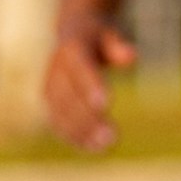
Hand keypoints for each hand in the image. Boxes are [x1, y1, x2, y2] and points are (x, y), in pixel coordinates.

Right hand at [44, 10, 135, 153]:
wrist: (70, 34)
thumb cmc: (97, 37)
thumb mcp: (109, 35)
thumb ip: (117, 46)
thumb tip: (132, 57)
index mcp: (71, 49)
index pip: (79, 68)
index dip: (91, 86)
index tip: (106, 105)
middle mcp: (55, 69)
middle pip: (69, 96)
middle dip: (87, 118)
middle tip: (111, 137)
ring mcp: (49, 86)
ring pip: (60, 112)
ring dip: (79, 131)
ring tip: (103, 146)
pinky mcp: (50, 101)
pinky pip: (57, 120)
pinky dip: (72, 135)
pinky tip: (91, 146)